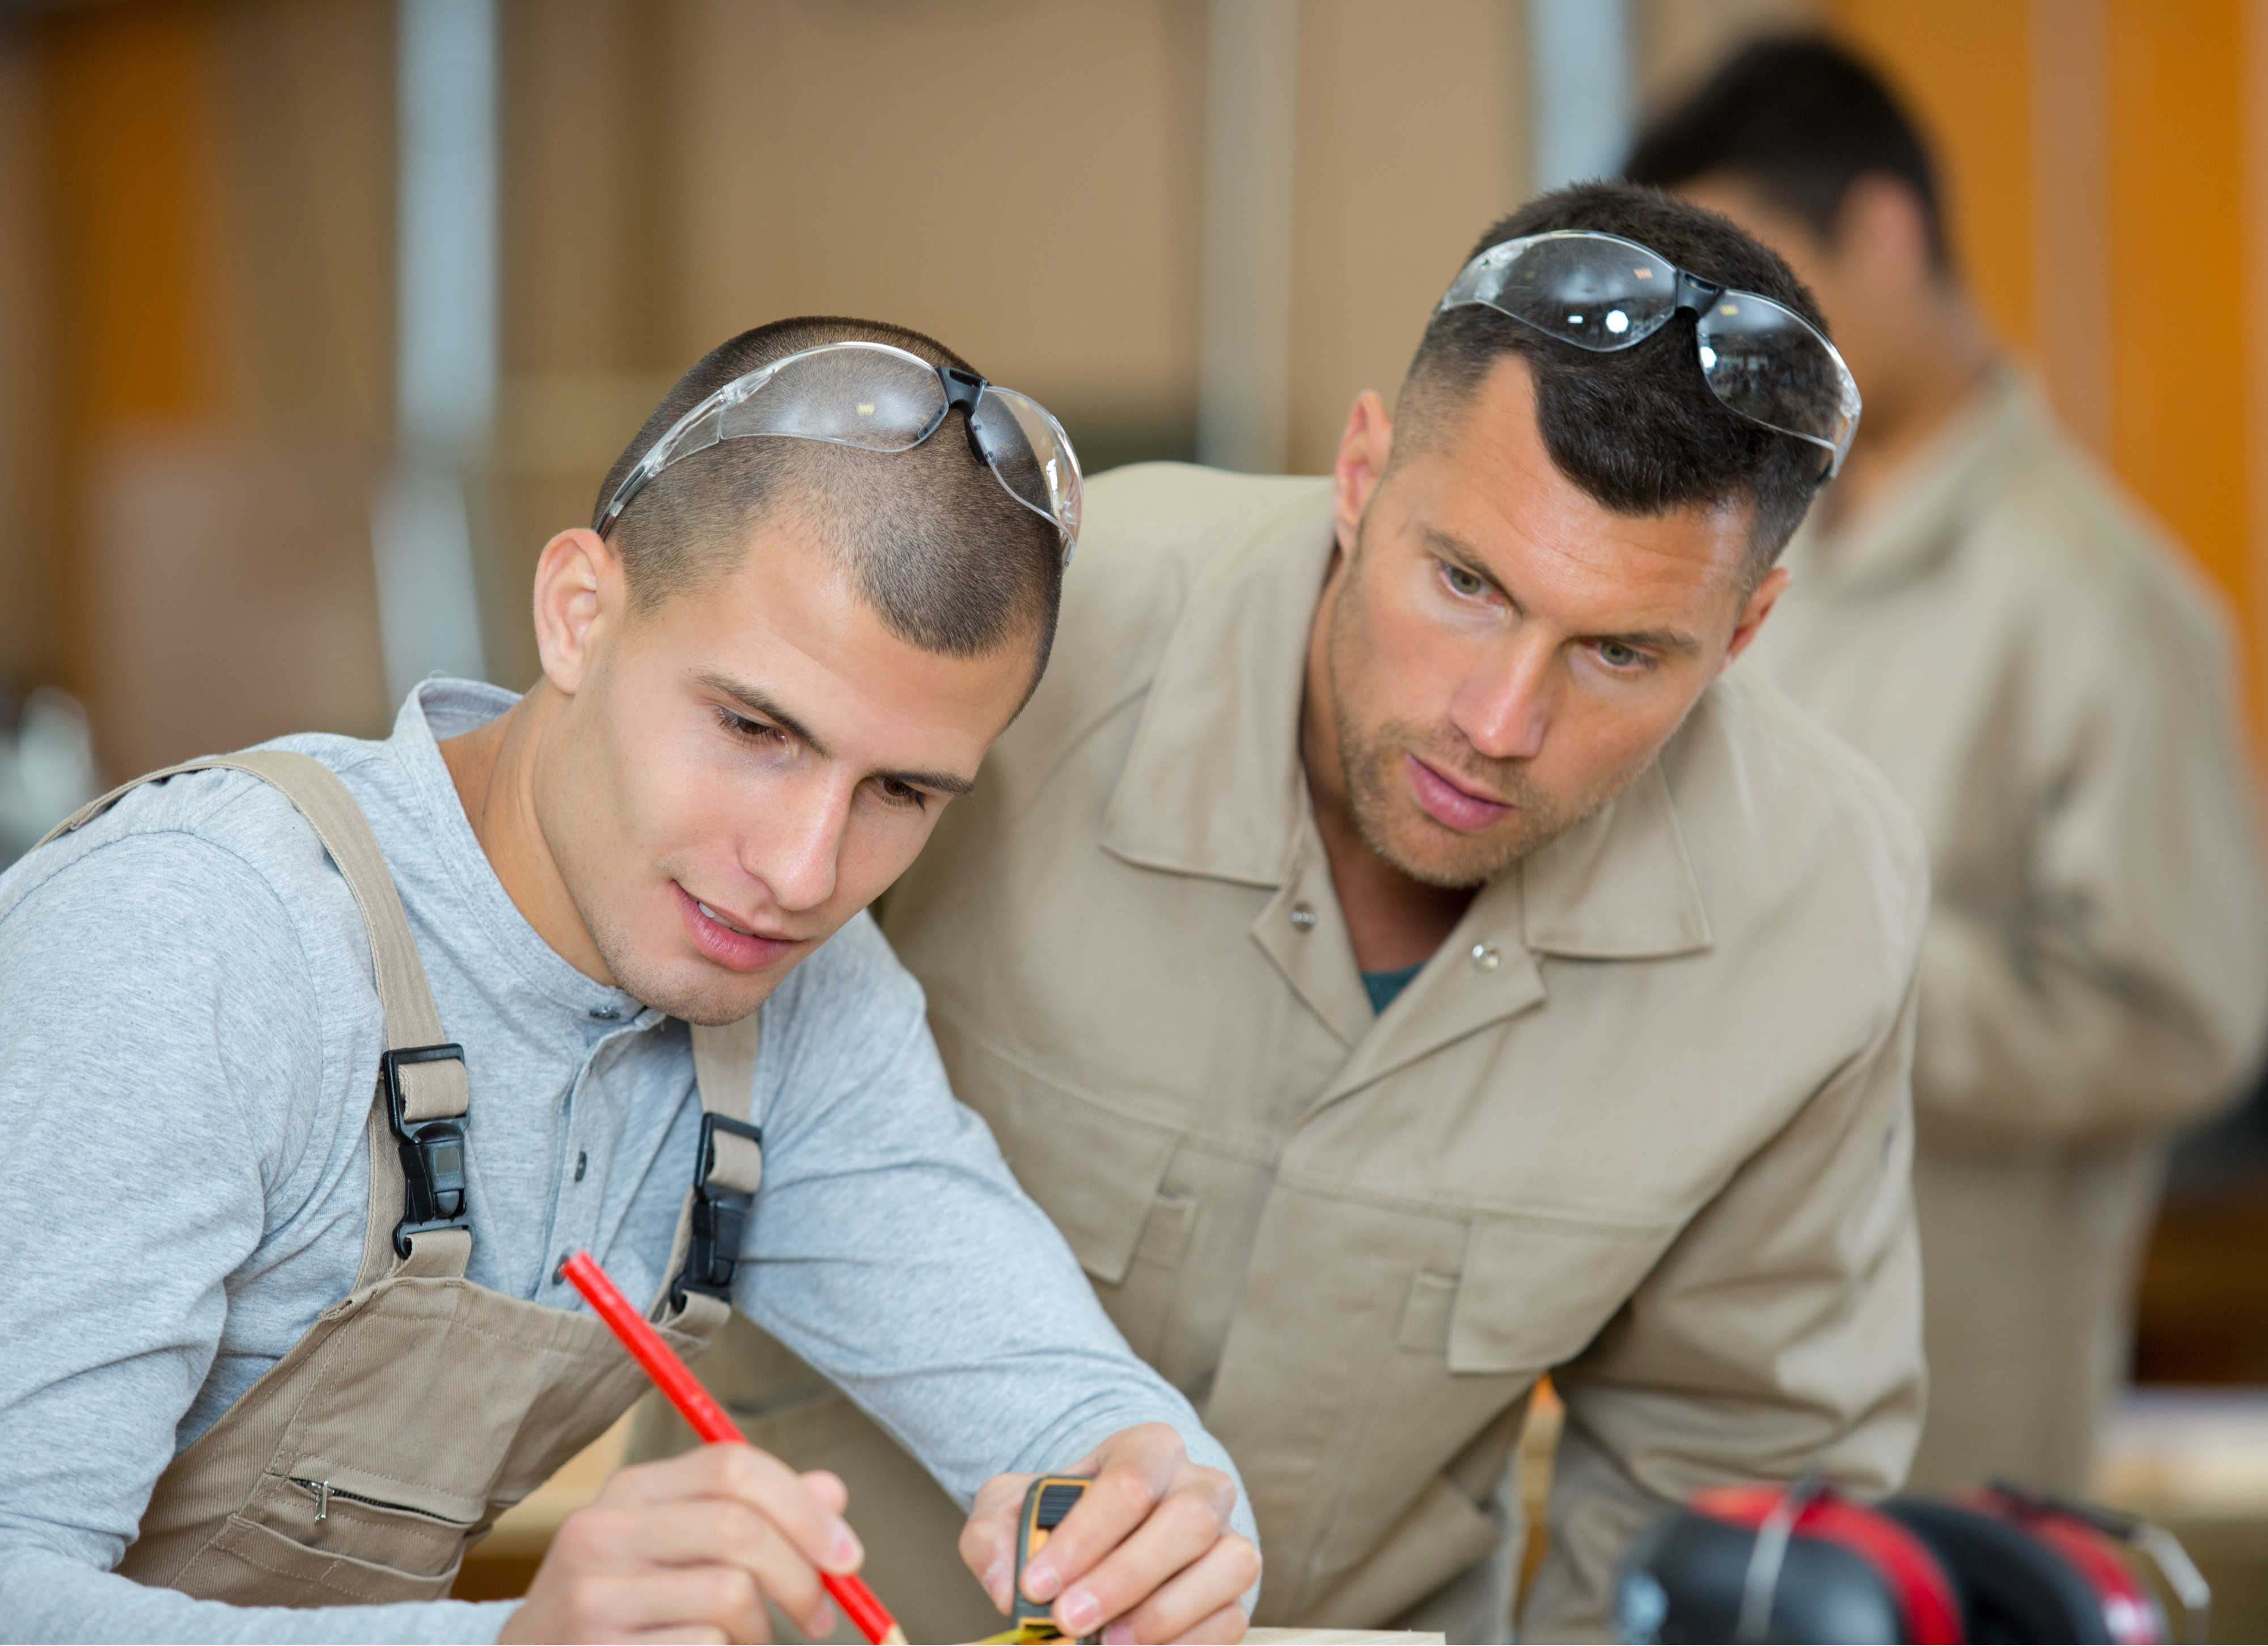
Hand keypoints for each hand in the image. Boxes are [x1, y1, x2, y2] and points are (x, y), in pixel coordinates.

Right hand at [500, 1443, 861, 1643]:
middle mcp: (599, 1534)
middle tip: (823, 1617)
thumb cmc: (628, 1614)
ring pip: (730, 1595)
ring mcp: (590, 1600)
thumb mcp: (678, 1551)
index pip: (733, 1466)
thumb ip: (752, 1517)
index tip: (849, 1556)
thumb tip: (832, 1491)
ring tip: (745, 1645)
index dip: (805, 1509)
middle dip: (803, 1578)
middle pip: (740, 1529)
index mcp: (628, 1492)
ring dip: (760, 1633)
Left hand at [962, 1423, 1260, 1643]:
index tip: (1037, 1583)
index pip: (1128, 1482)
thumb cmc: (1060, 1515)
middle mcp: (1201, 1485)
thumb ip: (995, 1536)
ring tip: (1108, 1642)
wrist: (1103, 1534)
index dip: (1084, 1537)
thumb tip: (1008, 1585)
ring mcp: (1228, 1536)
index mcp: (1148, 1448)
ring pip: (1230, 1566)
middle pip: (1188, 1520)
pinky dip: (1187, 1643)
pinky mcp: (1235, 1591)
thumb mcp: (1012, 1507)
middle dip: (1124, 1577)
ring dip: (1164, 1614)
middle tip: (1069, 1618)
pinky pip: (1232, 1618)